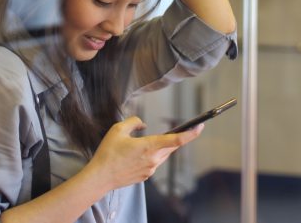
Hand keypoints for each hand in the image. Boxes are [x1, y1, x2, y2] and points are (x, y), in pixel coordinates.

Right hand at [88, 116, 202, 189]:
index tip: (200, 126)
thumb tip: (143, 125)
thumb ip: (133, 122)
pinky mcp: (146, 176)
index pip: (177, 140)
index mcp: (149, 146)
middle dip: (173, 138)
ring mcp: (150, 169)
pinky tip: (137, 155)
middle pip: (171, 147)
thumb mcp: (118, 130)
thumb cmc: (108, 153)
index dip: (191, 133)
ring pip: (162, 155)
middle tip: (177, 130)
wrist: (100, 177)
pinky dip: (151, 156)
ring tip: (145, 143)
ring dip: (160, 147)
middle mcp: (153, 159)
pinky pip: (154, 163)